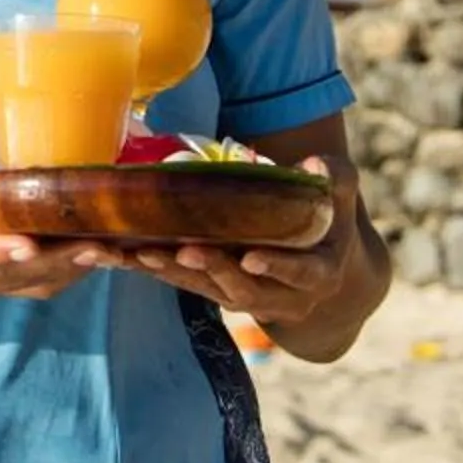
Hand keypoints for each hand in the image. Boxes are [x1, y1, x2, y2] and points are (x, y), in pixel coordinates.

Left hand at [75, 155, 353, 327]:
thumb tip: (316, 163)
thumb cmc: (327, 218)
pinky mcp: (217, 291)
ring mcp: (247, 298)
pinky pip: (186, 285)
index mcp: (317, 275)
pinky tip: (123, 255)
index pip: (299, 274)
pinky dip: (157, 270)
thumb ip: (335, 181)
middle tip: (184, 250)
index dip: (277, 266)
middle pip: (245, 290)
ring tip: (141, 254)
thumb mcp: (340, 199)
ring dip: (174, 274)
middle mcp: (282, 297)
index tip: (252, 255)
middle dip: (214, 271)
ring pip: (208, 291)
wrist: (319, 267)